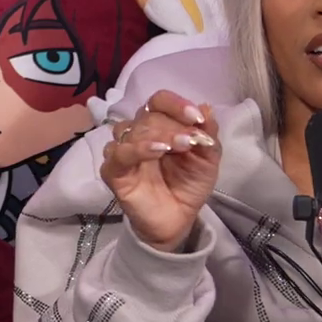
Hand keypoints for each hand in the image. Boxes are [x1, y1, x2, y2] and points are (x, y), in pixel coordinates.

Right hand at [99, 91, 219, 250]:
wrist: (179, 220)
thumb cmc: (189, 185)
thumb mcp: (207, 159)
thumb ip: (207, 134)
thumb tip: (205, 107)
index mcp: (160, 125)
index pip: (159, 101)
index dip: (176, 104)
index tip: (196, 117)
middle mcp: (138, 134)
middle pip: (147, 115)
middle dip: (173, 125)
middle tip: (191, 141)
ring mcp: (124, 152)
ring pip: (131, 130)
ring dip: (157, 133)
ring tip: (179, 147)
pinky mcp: (114, 172)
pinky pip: (118, 154)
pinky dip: (137, 149)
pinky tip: (157, 151)